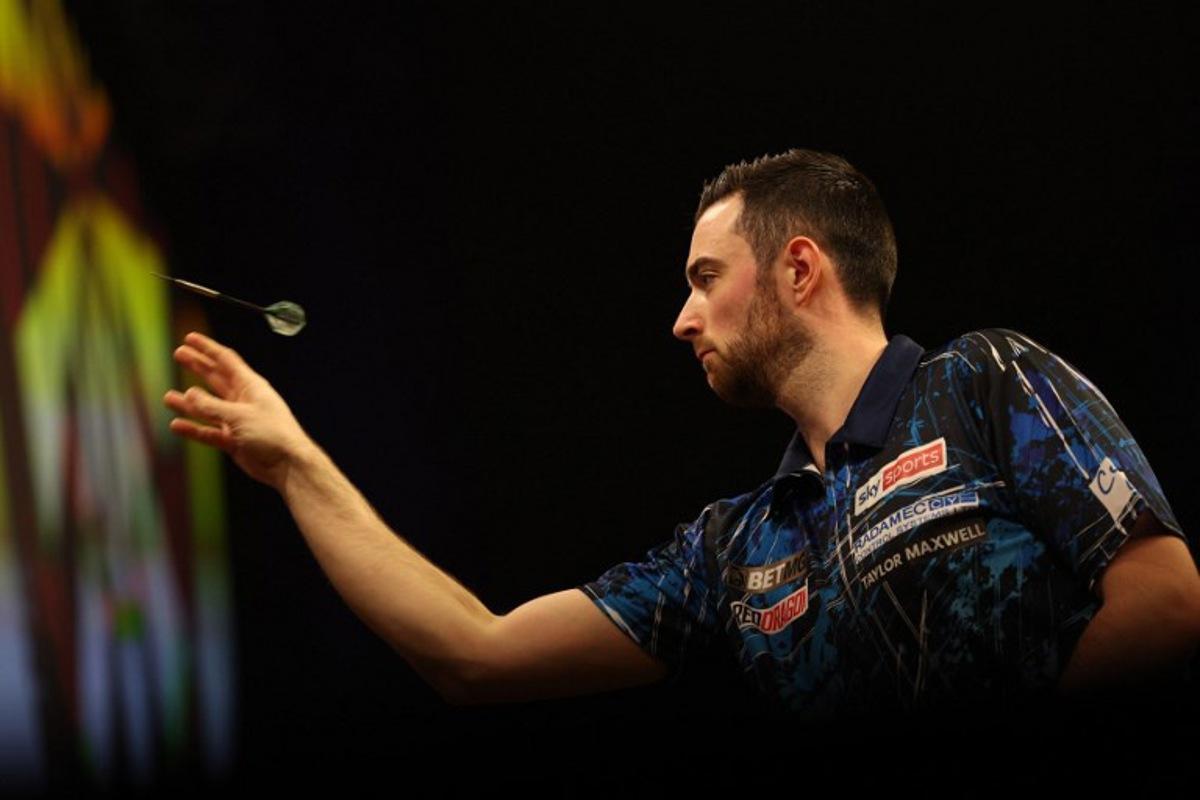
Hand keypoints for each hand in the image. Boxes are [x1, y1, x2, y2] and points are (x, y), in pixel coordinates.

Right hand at [164, 331, 312, 489]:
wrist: (287, 465)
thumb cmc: (273, 434)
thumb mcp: (239, 415)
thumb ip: (212, 406)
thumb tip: (188, 394)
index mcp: (251, 386)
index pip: (226, 360)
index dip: (208, 348)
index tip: (190, 338)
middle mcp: (243, 400)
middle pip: (216, 378)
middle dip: (198, 366)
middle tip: (179, 354)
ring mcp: (238, 420)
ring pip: (208, 408)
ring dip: (189, 403)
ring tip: (169, 397)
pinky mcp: (234, 440)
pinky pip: (209, 432)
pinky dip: (193, 429)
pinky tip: (177, 425)